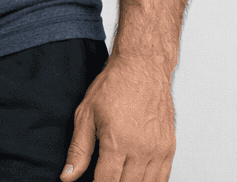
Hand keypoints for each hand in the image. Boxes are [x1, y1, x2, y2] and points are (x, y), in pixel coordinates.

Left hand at [60, 53, 175, 181]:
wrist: (143, 65)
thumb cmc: (114, 85)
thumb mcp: (86, 114)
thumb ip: (78, 150)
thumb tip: (67, 177)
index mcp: (117, 142)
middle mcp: (141, 149)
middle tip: (104, 180)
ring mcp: (158, 149)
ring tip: (118, 178)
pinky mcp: (169, 147)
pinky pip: (163, 177)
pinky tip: (137, 180)